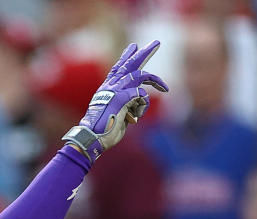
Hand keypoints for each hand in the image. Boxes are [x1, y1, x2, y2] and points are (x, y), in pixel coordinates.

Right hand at [62, 40, 168, 162]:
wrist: (92, 137)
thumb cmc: (103, 132)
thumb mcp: (115, 117)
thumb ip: (124, 110)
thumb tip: (133, 113)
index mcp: (107, 89)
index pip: (117, 68)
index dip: (126, 57)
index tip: (133, 47)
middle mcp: (110, 86)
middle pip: (129, 64)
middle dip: (144, 53)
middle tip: (156, 43)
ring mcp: (115, 90)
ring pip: (139, 75)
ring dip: (154, 80)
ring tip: (165, 88)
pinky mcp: (121, 97)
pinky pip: (141, 95)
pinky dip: (142, 107)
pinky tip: (135, 117)